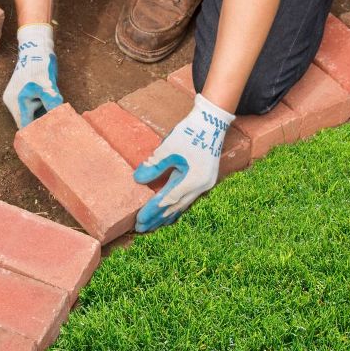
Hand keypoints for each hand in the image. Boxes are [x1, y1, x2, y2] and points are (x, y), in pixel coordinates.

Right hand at [2, 23, 63, 127]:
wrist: (35, 47)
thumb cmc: (42, 66)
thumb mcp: (49, 88)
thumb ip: (51, 106)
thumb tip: (58, 122)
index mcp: (16, 101)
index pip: (25, 126)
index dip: (37, 133)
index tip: (48, 138)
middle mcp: (11, 101)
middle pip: (26, 120)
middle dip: (39, 122)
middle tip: (54, 123)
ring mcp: (12, 96)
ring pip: (28, 113)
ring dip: (39, 113)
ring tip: (51, 108)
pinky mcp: (17, 92)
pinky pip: (27, 105)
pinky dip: (37, 106)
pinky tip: (45, 101)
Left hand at [132, 93, 234, 231]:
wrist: (211, 121)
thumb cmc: (190, 132)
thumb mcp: (169, 148)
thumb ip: (154, 165)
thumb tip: (138, 179)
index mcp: (193, 180)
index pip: (167, 200)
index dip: (152, 211)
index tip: (138, 220)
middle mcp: (201, 186)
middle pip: (175, 207)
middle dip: (158, 218)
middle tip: (141, 229)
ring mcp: (205, 184)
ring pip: (183, 205)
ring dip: (167, 215)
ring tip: (153, 225)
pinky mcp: (204, 179)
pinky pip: (188, 198)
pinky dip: (176, 206)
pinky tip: (169, 211)